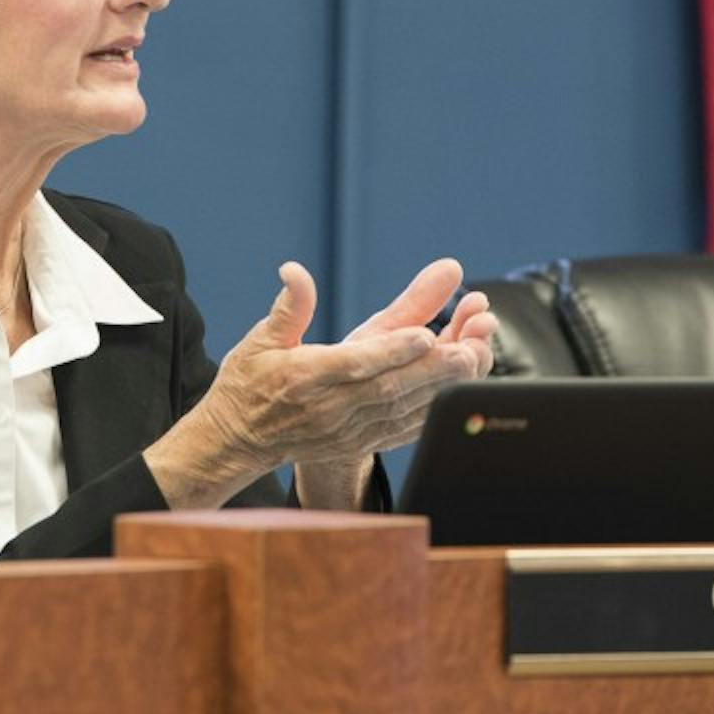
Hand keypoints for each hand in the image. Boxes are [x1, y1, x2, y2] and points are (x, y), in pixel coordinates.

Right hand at [219, 260, 494, 459]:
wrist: (239, 439)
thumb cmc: (249, 382)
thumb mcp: (260, 339)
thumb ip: (288, 307)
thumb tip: (294, 270)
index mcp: (304, 377)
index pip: (354, 364)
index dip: (391, 351)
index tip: (425, 334)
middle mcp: (329, 408)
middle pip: (389, 389)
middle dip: (433, 369)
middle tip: (470, 347)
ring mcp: (347, 430)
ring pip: (403, 410)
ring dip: (442, 387)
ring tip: (475, 360)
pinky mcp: (359, 442)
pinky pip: (404, 429)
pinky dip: (434, 411)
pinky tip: (459, 390)